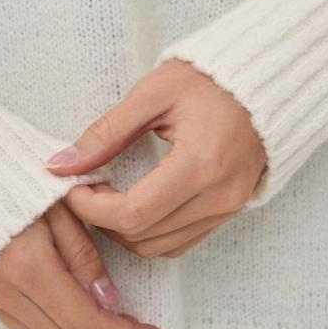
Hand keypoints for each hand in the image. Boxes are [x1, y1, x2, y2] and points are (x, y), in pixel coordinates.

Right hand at [0, 199, 172, 328]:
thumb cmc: (7, 173)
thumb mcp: (57, 203)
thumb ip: (83, 255)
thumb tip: (108, 301)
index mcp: (27, 264)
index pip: (87, 321)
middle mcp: (3, 289)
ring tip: (115, 324)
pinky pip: (23, 326)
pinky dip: (55, 327)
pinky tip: (76, 312)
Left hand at [44, 58, 266, 258]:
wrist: (264, 82)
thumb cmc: (209, 80)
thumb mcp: (152, 95)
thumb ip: (106, 133)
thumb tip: (63, 164)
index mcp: (200, 163)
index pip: (133, 214)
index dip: (92, 209)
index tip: (73, 188)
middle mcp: (219, 195)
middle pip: (143, 237)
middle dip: (103, 220)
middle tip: (88, 187)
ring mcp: (228, 208)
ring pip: (159, 248)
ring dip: (124, 231)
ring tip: (109, 195)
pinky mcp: (229, 211)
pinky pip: (180, 242)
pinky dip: (150, 233)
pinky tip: (136, 204)